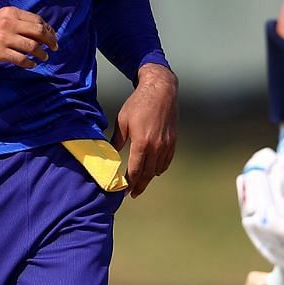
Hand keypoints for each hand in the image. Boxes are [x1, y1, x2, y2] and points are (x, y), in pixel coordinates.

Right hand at [0, 7, 58, 67]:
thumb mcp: (2, 17)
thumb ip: (19, 21)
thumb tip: (42, 30)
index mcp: (11, 12)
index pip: (37, 20)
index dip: (48, 29)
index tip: (52, 37)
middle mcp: (8, 23)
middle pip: (38, 32)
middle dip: (50, 41)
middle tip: (54, 48)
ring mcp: (4, 38)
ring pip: (32, 46)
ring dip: (41, 53)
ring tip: (44, 57)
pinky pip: (21, 59)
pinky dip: (29, 63)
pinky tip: (31, 65)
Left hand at [112, 64, 177, 196]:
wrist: (161, 90)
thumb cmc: (138, 103)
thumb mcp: (122, 121)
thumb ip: (117, 140)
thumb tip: (111, 154)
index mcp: (142, 143)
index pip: (135, 171)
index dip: (129, 183)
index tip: (123, 191)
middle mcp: (156, 147)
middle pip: (147, 174)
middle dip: (139, 186)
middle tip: (132, 194)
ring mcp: (166, 145)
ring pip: (158, 169)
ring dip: (149, 177)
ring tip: (140, 182)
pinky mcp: (173, 141)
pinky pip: (166, 161)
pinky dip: (159, 168)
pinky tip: (153, 169)